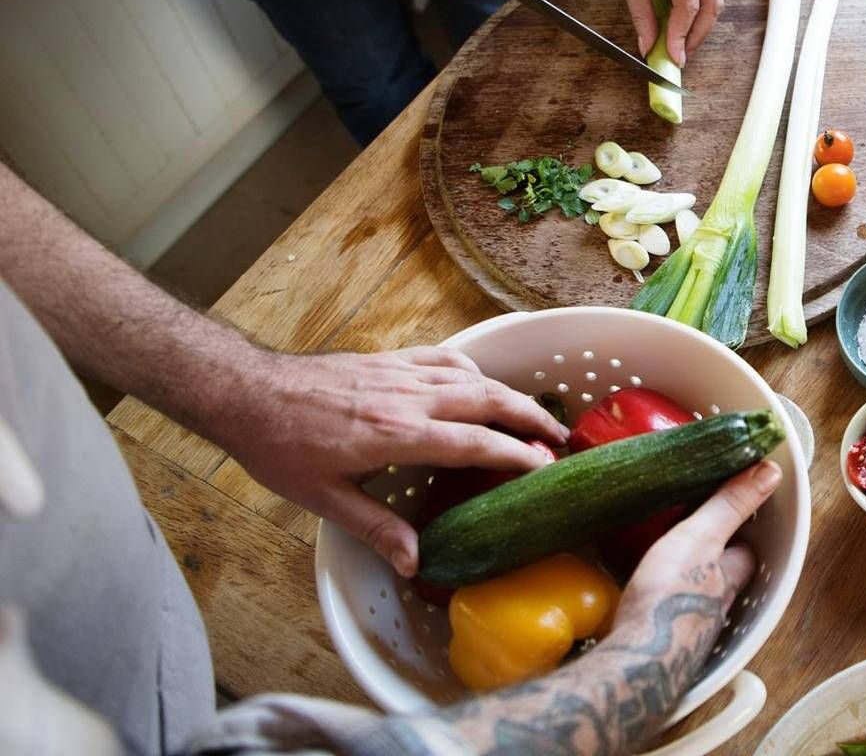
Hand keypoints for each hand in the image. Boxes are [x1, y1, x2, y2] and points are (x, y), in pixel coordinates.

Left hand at [220, 347, 566, 575]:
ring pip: (473, 378)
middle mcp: (409, 398)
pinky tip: (480, 385)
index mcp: (398, 435)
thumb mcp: (324, 500)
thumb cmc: (282, 449)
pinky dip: (473, 372)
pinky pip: (445, 359)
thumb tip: (416, 562)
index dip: (516, 454)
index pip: (474, 441)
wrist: (248, 393)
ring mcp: (401, 374)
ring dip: (510, 394)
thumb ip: (376, 528)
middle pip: (488, 400)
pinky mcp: (389, 360)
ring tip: (535, 414)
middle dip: (531, 417)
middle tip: (561, 437)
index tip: (545, 466)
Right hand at [415, 462, 782, 753]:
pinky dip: (657, 600)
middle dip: (710, 558)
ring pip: (693, 596)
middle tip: (688, 534)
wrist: (634, 663)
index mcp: (731, 577)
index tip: (724, 508)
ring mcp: (688, 629)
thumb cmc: (670, 598)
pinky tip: (638, 594)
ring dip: (681, 579)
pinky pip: (664, 615)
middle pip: (721, 575)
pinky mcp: (659, 643)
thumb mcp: (702, 537)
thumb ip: (731, 505)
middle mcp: (716, 606)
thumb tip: (770, 472)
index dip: (738, 530)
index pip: (746, 550)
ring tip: (661, 560)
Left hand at [601, 0, 724, 64]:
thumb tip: (649, 45)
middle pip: (712, 2)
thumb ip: (642, 15)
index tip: (675, 56)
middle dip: (698, 32)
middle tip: (683, 52)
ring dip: (704, 21)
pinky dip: (703, 5)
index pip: (689, 4)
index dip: (682, 34)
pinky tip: (689, 19)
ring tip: (685, 39)